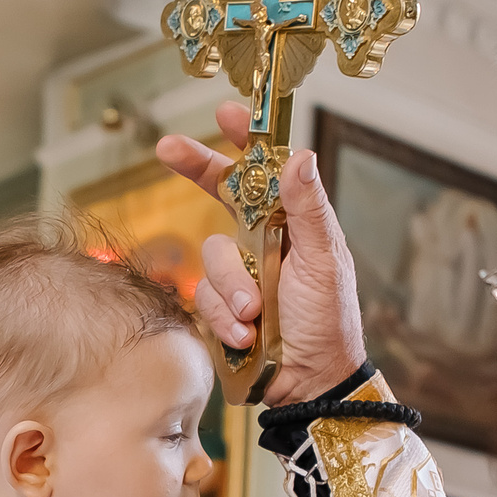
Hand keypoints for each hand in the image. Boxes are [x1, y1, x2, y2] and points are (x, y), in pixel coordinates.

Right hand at [156, 100, 368, 404]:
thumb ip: (308, 210)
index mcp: (292, 225)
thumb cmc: (328, 321)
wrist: (310, 384)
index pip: (265, 173)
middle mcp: (261, 243)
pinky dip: (223, 318)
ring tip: (253, 317)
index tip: (225, 112)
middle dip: (195, 169)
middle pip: (219, 194)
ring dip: (231, 288)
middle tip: (167, 148)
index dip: (244, 142)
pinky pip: (203, 297)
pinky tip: (245, 337)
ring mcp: (237, 275)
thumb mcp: (324, 261)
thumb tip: (298, 156)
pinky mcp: (218, 308)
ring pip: (211, 257)